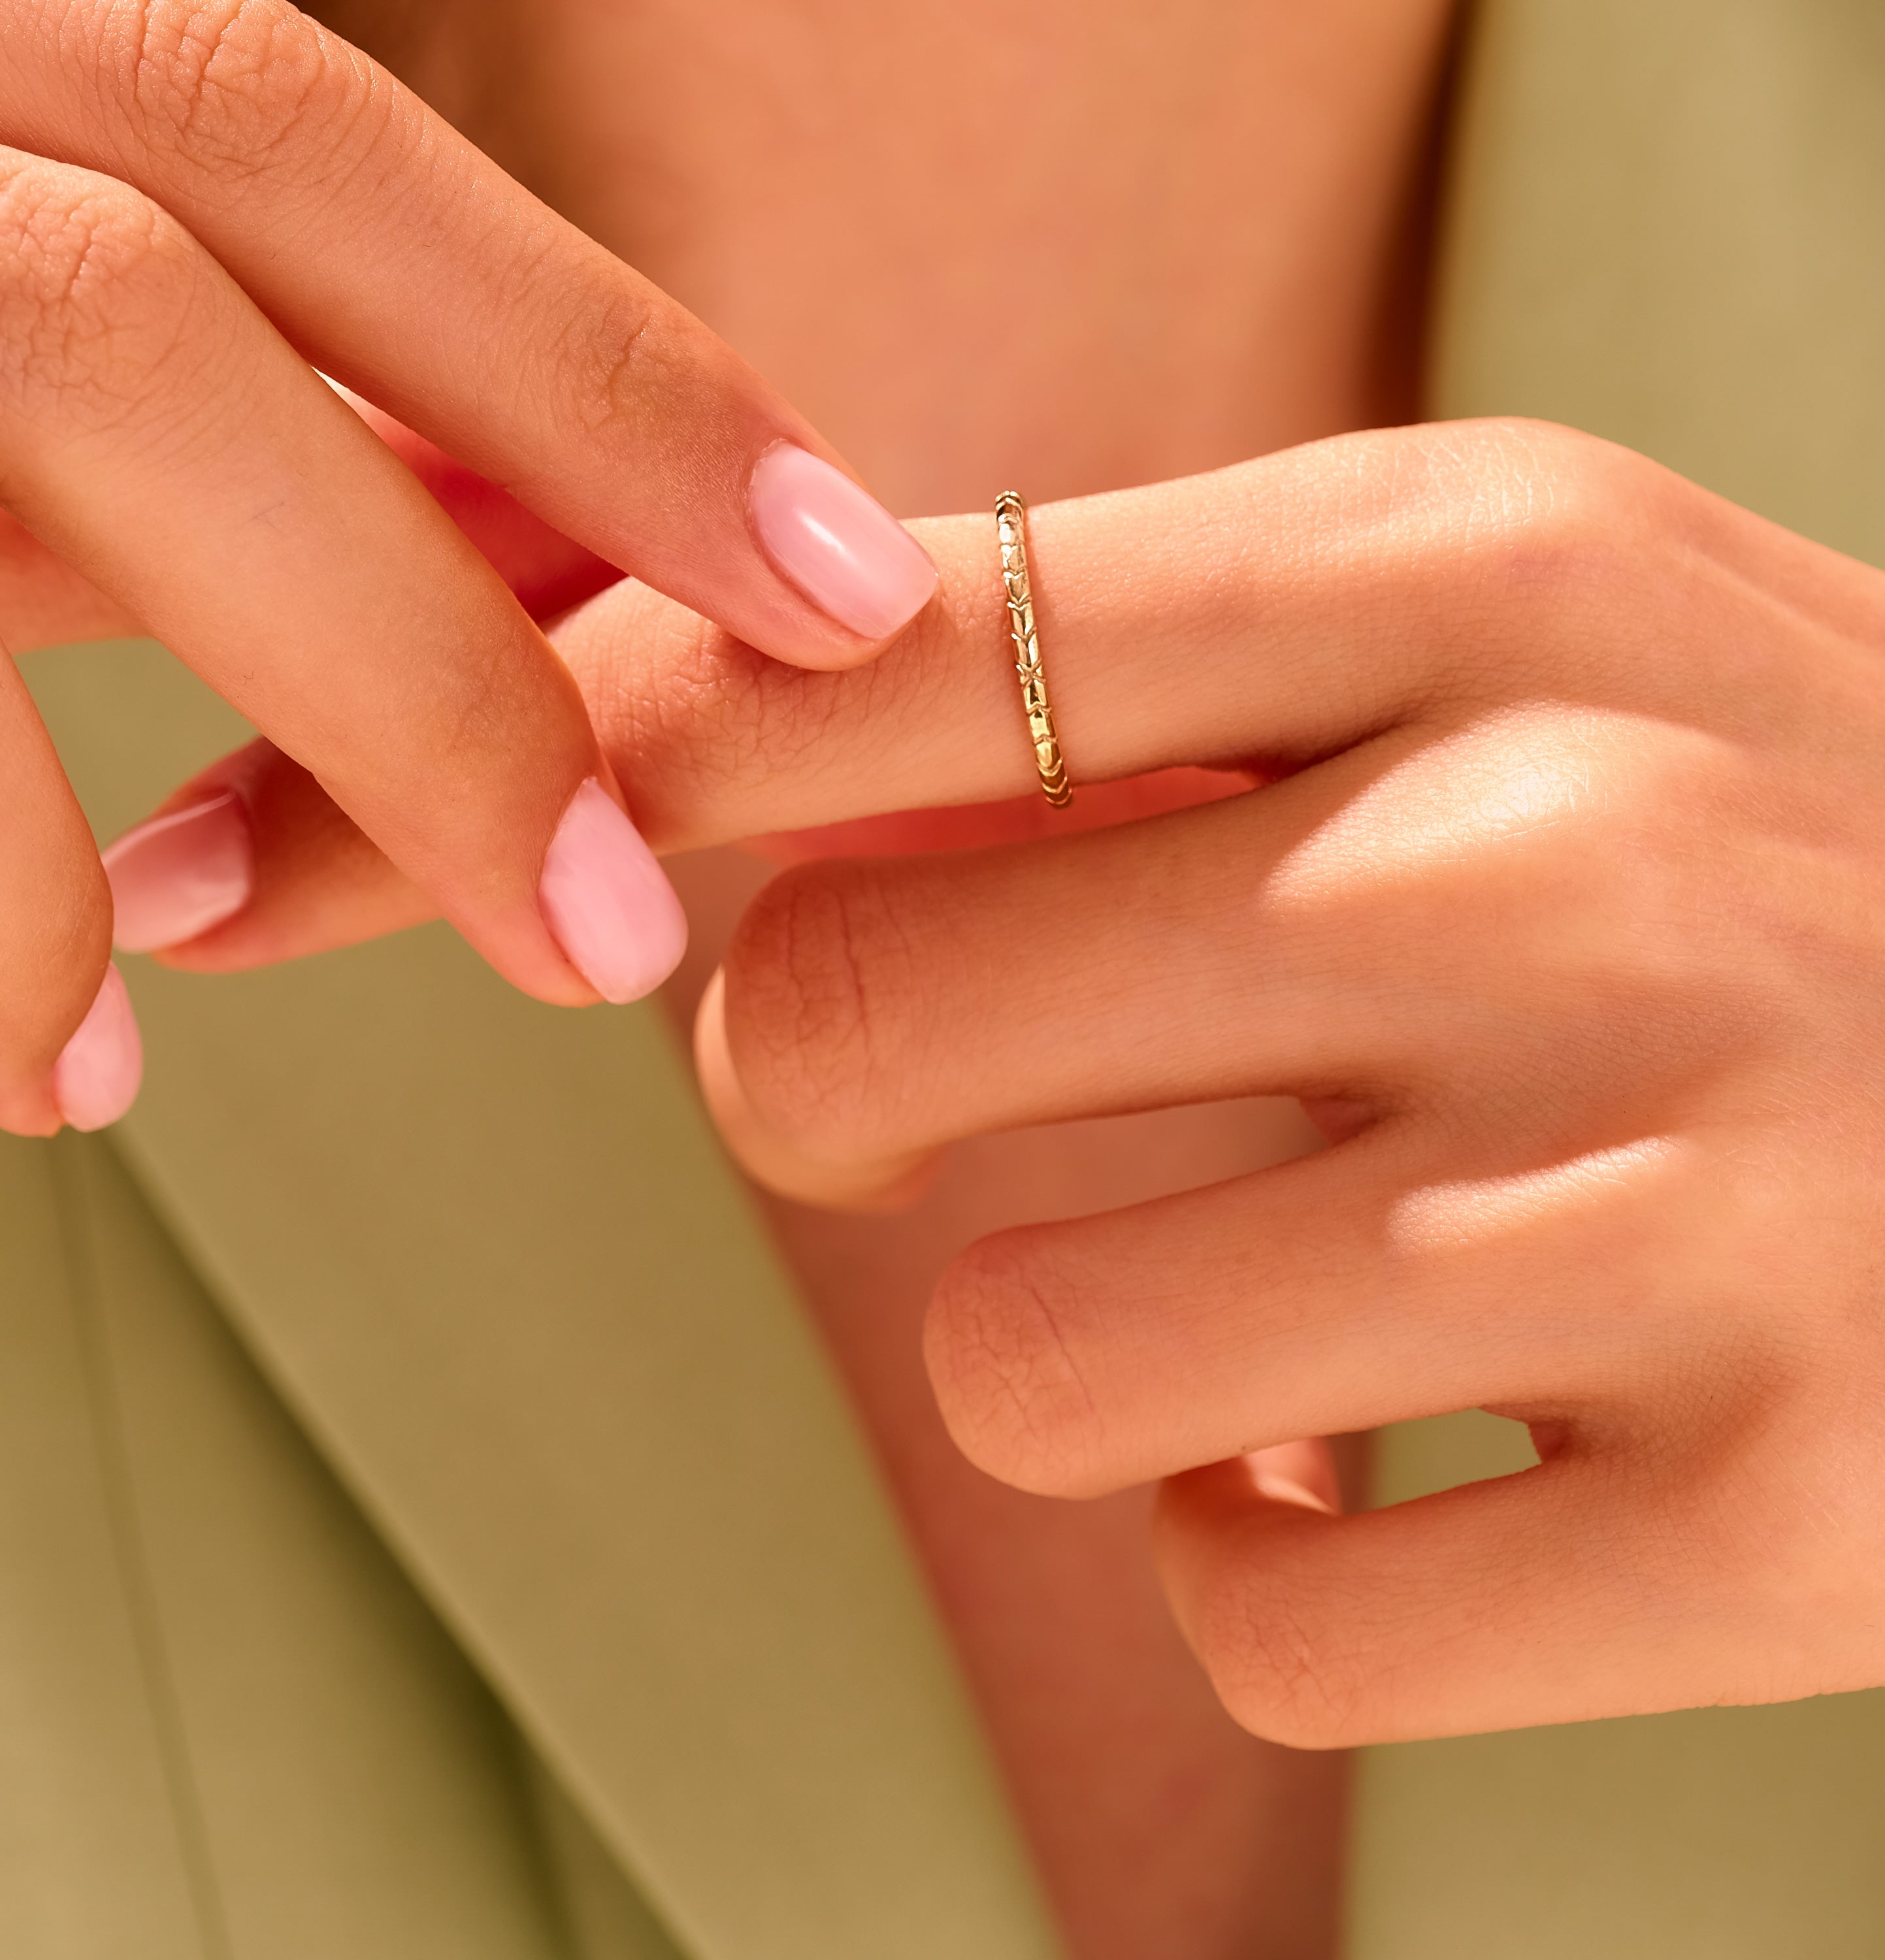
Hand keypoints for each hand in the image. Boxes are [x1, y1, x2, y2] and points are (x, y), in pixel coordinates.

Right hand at [0, 0, 938, 1136]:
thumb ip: (222, 417)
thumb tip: (537, 558)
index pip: (299, 140)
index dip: (595, 371)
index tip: (845, 580)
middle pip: (139, 316)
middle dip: (410, 652)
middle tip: (595, 941)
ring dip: (54, 837)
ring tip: (132, 1062)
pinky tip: (13, 1069)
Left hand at [245, 420, 1884, 1848]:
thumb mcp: (1629, 662)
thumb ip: (1207, 695)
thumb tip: (744, 756)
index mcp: (1519, 562)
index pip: (855, 643)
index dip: (560, 766)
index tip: (419, 860)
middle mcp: (1582, 828)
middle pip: (837, 1030)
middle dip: (862, 1121)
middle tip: (1044, 1137)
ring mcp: (1695, 1181)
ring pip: (1022, 1364)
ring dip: (1108, 1386)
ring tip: (1332, 1338)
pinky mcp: (1788, 1519)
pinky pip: (1268, 1623)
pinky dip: (1299, 1589)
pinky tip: (1459, 1503)